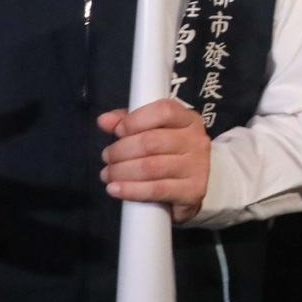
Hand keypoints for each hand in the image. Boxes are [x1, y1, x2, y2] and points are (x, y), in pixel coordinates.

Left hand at [99, 99, 210, 221]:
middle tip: (106, 157)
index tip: (117, 132)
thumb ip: (127, 122)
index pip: (164, 111)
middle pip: (152, 141)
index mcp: (188, 119)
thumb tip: (104, 120)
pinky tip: (115, 189)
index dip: (135, 120)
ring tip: (107, 174)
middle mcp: (196, 140)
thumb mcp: (150, 131)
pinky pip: (157, 190)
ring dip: (122, 171)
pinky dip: (131, 190)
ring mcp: (198, 166)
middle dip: (121, 150)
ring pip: (152, 167)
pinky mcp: (194, 190)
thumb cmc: (167, 154)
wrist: (189, 188)